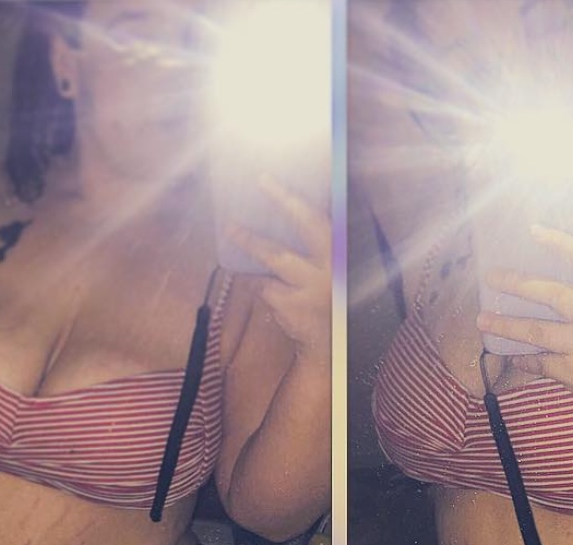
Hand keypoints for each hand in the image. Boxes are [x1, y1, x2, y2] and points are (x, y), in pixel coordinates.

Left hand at [227, 173, 330, 364]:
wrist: (327, 346)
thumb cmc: (327, 297)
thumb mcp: (332, 270)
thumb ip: (321, 245)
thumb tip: (296, 207)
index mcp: (343, 253)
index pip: (332, 215)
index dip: (318, 192)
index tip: (299, 171)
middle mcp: (333, 266)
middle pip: (310, 224)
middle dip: (287, 199)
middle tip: (263, 179)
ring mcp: (313, 286)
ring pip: (277, 256)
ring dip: (251, 240)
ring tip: (230, 228)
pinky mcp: (292, 305)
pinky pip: (262, 284)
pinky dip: (249, 276)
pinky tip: (239, 270)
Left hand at [476, 225, 572, 403]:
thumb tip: (546, 271)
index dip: (562, 243)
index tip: (534, 230)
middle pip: (554, 294)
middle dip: (518, 284)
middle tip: (490, 277)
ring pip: (538, 332)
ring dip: (506, 326)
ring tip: (482, 321)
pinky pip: (540, 362)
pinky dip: (524, 359)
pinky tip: (513, 356)